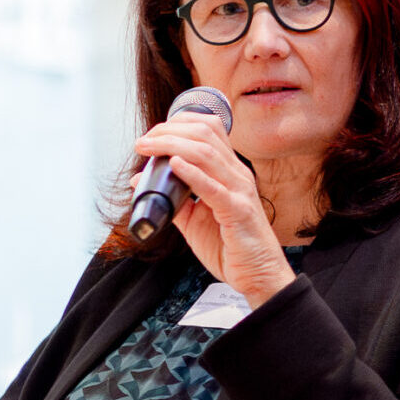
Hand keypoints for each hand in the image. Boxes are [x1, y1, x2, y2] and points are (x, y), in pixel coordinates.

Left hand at [133, 111, 295, 304]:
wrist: (259, 276)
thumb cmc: (231, 248)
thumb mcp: (195, 220)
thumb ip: (173, 200)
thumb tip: (141, 182)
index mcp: (231, 172)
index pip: (209, 129)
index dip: (178, 123)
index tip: (152, 134)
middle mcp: (238, 175)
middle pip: (205, 134)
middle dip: (169, 131)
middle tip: (144, 142)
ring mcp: (240, 192)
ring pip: (206, 154)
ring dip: (171, 146)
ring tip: (148, 149)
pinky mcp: (238, 212)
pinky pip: (213, 188)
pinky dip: (192, 174)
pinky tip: (174, 165)